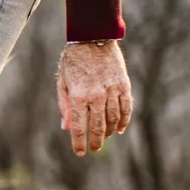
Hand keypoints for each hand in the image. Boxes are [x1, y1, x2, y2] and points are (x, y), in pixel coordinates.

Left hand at [57, 40, 132, 155]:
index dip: (79, 143)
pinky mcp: (123, 85)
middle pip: (98, 127)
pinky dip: (124, 120)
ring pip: (114, 120)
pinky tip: (120, 128)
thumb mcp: (63, 81)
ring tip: (106, 138)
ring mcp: (112, 90)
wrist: (93, 36)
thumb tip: (65, 127)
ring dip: (110, 132)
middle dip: (96, 141)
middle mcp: (96, 96)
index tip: (79, 152)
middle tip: (94, 149)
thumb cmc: (74, 59)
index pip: (79, 127)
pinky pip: (126, 108)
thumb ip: (64, 105)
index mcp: (78, 96)